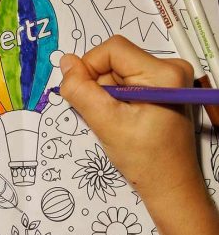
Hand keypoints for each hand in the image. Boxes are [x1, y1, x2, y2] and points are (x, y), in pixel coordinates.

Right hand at [59, 35, 199, 201]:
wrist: (169, 184)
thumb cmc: (144, 159)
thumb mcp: (106, 124)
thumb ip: (81, 91)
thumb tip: (65, 61)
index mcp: (163, 73)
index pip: (112, 49)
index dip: (88, 68)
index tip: (83, 96)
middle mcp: (169, 68)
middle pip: (114, 60)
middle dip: (98, 85)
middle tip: (104, 115)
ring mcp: (166, 78)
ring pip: (116, 71)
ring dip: (104, 94)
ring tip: (115, 120)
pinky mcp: (160, 88)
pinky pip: (124, 81)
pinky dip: (113, 98)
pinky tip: (121, 118)